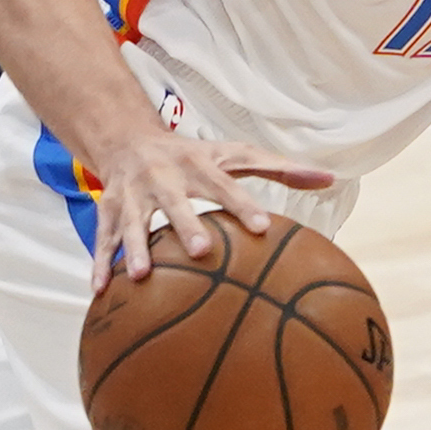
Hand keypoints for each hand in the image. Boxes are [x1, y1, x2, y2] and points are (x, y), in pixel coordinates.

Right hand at [83, 130, 337, 285]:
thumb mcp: (234, 154)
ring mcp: (134, 195)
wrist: (127, 138)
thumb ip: (280, 168)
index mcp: (199, 166)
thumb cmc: (193, 154)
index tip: (263, 228)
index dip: (243, 205)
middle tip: (202, 251)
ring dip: (135, 247)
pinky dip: (100, 262)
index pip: (225, 186)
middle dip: (187, 225)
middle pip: (176, 202)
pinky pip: (103, 237)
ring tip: (139, 276)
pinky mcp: (109, 210)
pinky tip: (100, 291)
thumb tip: (330, 178)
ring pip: (134, 222)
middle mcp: (164, 178)